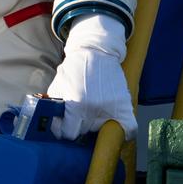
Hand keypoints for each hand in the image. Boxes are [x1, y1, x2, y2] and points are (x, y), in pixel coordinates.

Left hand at [47, 14, 136, 139]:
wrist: (97, 51)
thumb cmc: (75, 68)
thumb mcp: (58, 84)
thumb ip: (53, 106)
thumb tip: (53, 125)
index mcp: (75, 105)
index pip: (68, 133)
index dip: (63, 130)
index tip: (63, 126)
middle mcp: (93, 109)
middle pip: (83, 132)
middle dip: (78, 124)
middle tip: (78, 113)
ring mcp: (110, 107)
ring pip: (100, 130)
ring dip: (95, 123)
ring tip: (92, 109)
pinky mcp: (124, 103)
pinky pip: (129, 128)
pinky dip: (126, 132)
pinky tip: (117, 129)